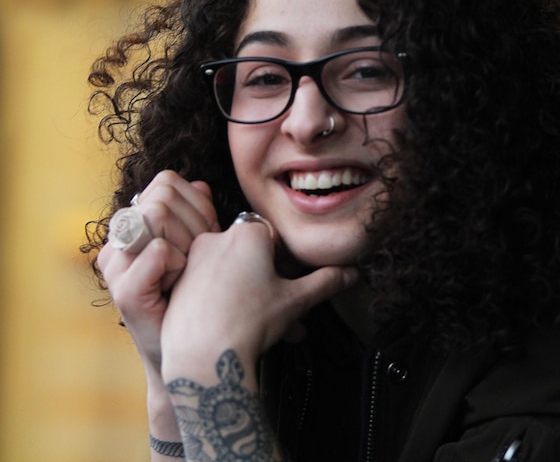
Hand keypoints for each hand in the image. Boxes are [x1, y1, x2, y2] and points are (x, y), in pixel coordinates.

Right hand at [99, 170, 219, 369]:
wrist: (191, 355)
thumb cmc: (198, 300)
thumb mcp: (203, 249)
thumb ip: (199, 216)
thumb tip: (202, 185)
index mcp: (135, 228)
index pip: (165, 183)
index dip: (196, 202)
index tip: (208, 232)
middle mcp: (118, 243)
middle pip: (161, 196)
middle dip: (195, 223)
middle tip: (200, 257)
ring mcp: (117, 267)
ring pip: (156, 215)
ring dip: (188, 242)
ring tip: (190, 271)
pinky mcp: (124, 291)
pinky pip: (158, 250)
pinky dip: (179, 264)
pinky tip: (180, 285)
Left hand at [160, 216, 357, 381]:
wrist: (203, 356)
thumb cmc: (248, 322)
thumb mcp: (296, 301)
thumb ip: (325, 282)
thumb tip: (350, 274)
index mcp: (249, 233)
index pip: (276, 236)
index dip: (286, 260)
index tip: (288, 281)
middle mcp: (217, 238)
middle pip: (251, 251)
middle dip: (266, 276)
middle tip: (276, 302)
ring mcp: (194, 259)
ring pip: (229, 267)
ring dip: (244, 286)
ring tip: (256, 318)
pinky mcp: (178, 280)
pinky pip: (207, 280)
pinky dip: (220, 295)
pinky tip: (231, 320)